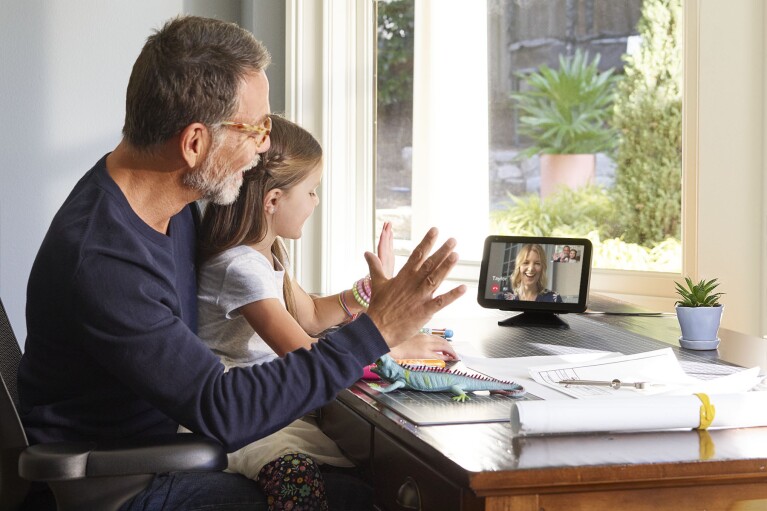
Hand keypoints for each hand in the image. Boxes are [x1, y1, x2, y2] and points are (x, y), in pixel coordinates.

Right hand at [364, 227, 465, 347]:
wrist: (376, 329)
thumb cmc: (378, 308)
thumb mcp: (377, 283)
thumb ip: (375, 267)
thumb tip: (367, 253)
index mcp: (403, 276)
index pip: (417, 255)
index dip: (427, 242)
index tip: (435, 231)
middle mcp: (413, 284)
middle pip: (429, 264)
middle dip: (442, 252)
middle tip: (453, 241)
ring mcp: (419, 297)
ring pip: (435, 279)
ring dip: (446, 268)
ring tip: (456, 256)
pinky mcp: (424, 311)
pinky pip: (441, 302)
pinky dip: (452, 295)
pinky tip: (463, 288)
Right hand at [388, 334, 457, 360]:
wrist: (387, 346)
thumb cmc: (393, 344)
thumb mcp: (405, 339)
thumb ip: (414, 341)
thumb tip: (418, 348)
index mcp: (420, 333)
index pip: (436, 337)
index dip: (444, 342)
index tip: (447, 348)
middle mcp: (424, 337)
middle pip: (442, 341)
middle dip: (450, 348)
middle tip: (454, 354)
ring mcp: (425, 344)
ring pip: (443, 346)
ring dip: (450, 351)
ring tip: (454, 357)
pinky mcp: (423, 353)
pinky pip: (438, 355)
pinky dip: (446, 357)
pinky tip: (449, 360)